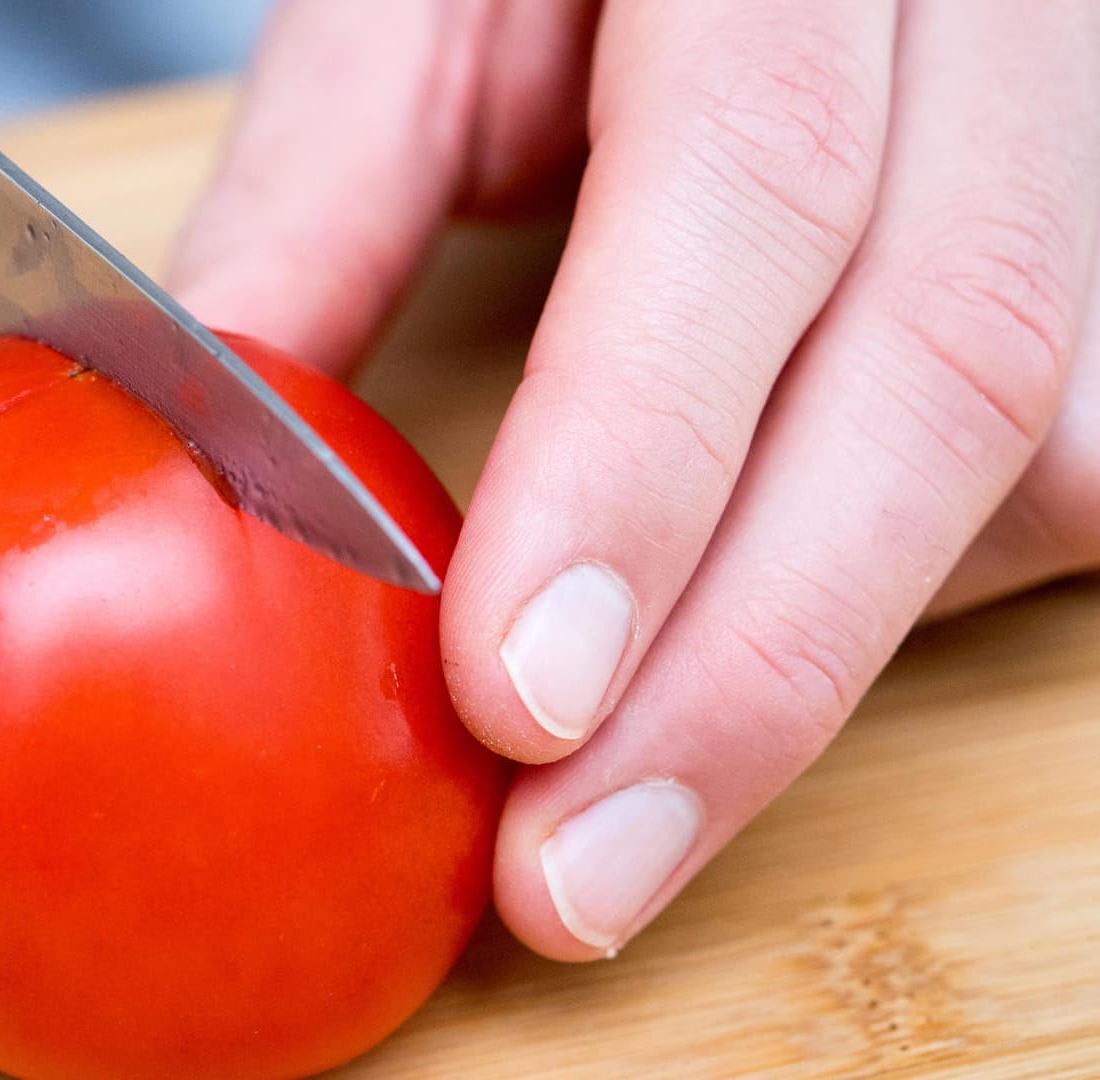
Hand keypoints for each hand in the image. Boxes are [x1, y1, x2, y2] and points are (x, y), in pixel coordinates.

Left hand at [169, 0, 1099, 959]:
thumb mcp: (417, 3)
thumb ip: (323, 200)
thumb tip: (214, 445)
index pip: (752, 182)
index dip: (640, 458)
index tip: (514, 698)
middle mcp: (984, 15)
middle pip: (943, 356)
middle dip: (752, 663)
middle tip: (573, 878)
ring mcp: (1076, 129)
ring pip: (1038, 439)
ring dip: (827, 648)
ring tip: (633, 790)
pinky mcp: (1092, 233)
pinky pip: (1067, 456)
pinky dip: (896, 585)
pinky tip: (754, 628)